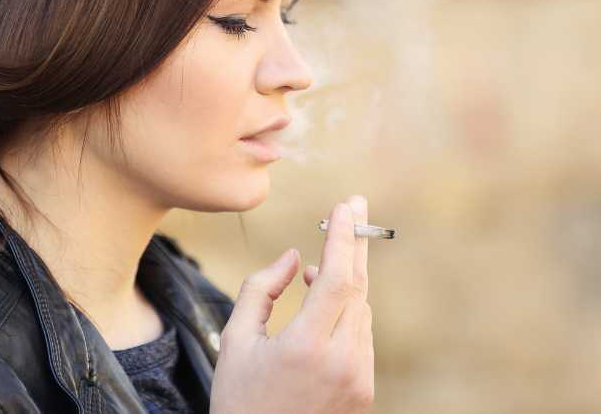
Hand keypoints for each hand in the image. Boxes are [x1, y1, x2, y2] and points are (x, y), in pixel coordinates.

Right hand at [209, 195, 373, 412]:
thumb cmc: (239, 398)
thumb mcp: (235, 340)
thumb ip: (261, 289)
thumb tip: (295, 257)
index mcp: (306, 348)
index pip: (337, 279)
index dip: (343, 238)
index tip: (343, 207)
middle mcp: (341, 363)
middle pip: (357, 287)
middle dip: (356, 242)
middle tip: (355, 205)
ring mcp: (359, 379)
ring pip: (361, 310)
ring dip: (345, 279)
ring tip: (320, 265)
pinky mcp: (365, 390)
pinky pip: (361, 334)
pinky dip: (347, 310)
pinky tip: (325, 301)